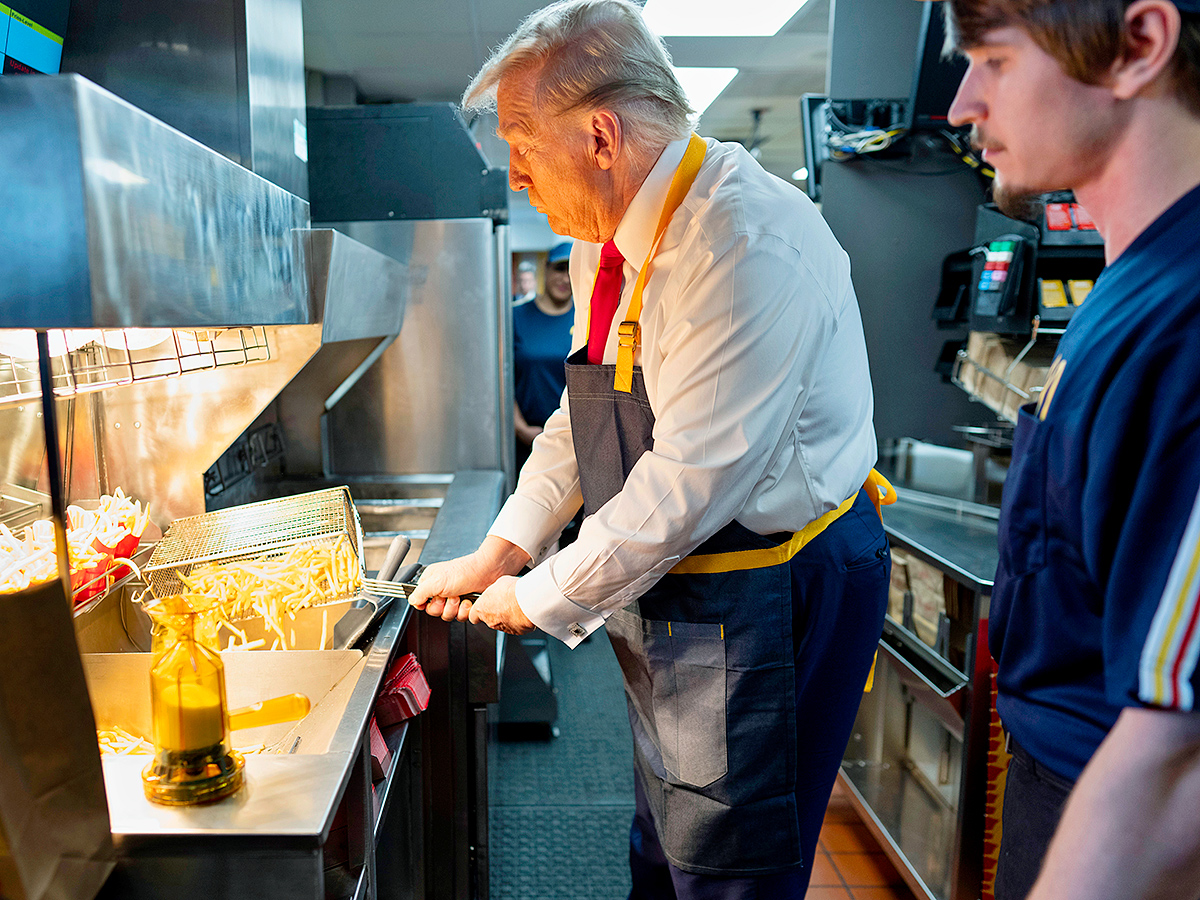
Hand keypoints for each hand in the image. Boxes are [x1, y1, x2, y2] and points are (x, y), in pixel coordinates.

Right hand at [408, 537, 530, 621]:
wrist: (489, 571)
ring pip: (448, 616)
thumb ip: (420, 592)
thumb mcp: (437, 581)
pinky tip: (470, 601)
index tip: (436, 598)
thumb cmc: (465, 571)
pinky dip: (467, 611)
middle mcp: (442, 591)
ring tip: (461, 597)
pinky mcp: (466, 604)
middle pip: (435, 611)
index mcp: (432, 583)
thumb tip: (411, 601)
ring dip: (456, 608)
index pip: (421, 602)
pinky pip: (461, 617)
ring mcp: (455, 598)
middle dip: (444, 606)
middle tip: (451, 595)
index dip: (428, 604)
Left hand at [466, 576, 533, 633]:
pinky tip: (522, 612)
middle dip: (494, 612)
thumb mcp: (498, 582)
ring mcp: (503, 628)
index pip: (472, 615)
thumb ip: (494, 590)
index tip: (481, 607)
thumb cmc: (512, 591)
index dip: (476, 611)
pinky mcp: (516, 632)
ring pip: (501, 623)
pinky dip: (517, 621)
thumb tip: (498, 590)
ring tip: (515, 605)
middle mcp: (490, 621)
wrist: (527, 601)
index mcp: (481, 609)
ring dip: (506, 616)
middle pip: (488, 619)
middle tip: (503, 602)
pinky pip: (514, 627)